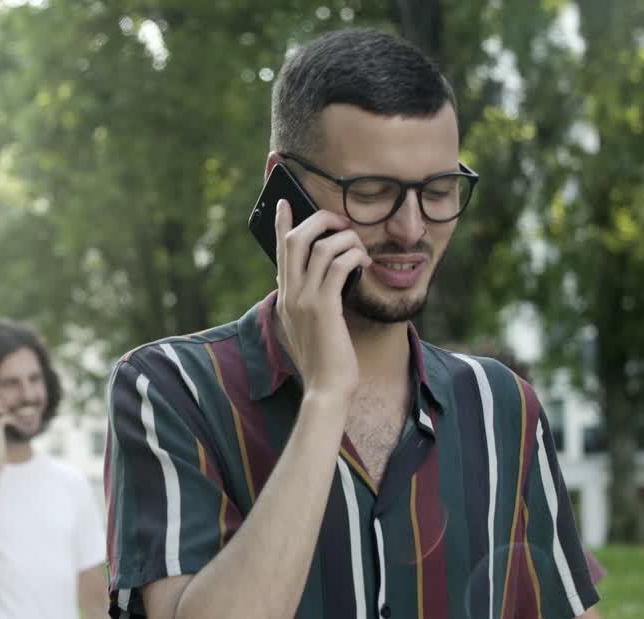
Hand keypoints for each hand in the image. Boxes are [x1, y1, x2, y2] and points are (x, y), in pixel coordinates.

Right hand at [273, 199, 369, 399]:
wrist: (325, 389)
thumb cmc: (323, 361)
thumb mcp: (307, 328)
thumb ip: (305, 303)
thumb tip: (314, 280)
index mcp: (284, 298)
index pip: (280, 252)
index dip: (281, 224)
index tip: (284, 203)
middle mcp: (289, 295)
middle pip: (296, 239)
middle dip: (319, 220)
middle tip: (340, 221)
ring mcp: (304, 300)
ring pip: (320, 247)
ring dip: (345, 239)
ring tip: (360, 249)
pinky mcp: (323, 307)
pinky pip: (337, 266)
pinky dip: (353, 256)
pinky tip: (364, 263)